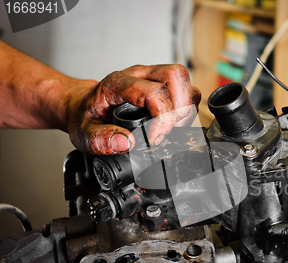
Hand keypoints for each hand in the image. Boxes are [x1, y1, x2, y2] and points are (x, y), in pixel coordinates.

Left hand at [66, 64, 200, 154]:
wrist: (82, 106)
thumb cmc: (86, 116)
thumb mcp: (84, 133)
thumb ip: (101, 139)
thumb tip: (127, 143)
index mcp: (118, 83)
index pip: (154, 92)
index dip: (162, 118)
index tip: (154, 138)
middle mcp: (139, 74)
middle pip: (176, 76)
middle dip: (180, 109)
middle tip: (168, 131)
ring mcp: (152, 76)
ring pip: (185, 81)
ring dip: (185, 109)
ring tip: (171, 128)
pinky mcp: (162, 84)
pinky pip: (186, 90)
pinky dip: (186, 110)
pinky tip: (173, 124)